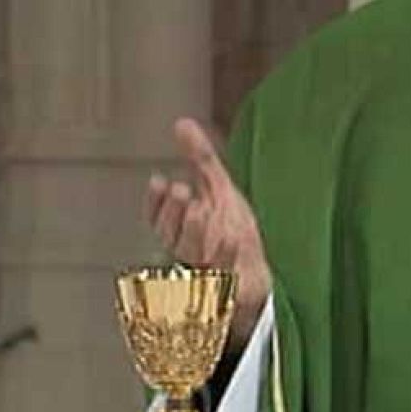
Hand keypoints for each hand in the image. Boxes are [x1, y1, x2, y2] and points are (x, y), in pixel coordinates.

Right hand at [146, 117, 270, 347]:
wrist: (254, 278)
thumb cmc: (230, 233)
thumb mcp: (218, 191)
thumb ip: (199, 159)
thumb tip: (182, 123)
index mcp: (179, 231)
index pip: (158, 218)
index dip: (156, 203)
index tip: (161, 182)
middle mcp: (186, 253)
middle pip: (172, 236)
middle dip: (173, 214)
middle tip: (181, 192)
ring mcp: (205, 272)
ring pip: (192, 255)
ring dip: (194, 233)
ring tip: (200, 211)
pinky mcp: (227, 288)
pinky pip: (223, 275)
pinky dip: (226, 257)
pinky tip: (231, 238)